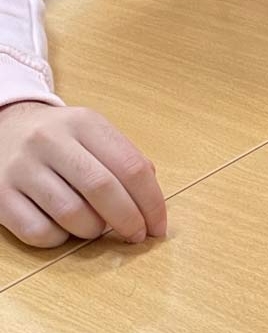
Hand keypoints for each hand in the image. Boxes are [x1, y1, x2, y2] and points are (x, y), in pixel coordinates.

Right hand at [0, 102, 166, 247]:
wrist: (4, 128)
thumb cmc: (62, 138)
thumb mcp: (95, 133)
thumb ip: (125, 159)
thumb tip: (152, 200)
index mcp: (84, 123)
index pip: (131, 167)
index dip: (152, 202)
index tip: (159, 226)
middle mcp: (50, 141)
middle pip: (103, 189)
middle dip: (129, 220)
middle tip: (137, 236)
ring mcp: (22, 167)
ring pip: (71, 214)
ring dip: (93, 230)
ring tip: (97, 228)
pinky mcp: (0, 194)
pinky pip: (38, 232)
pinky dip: (59, 239)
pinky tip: (65, 229)